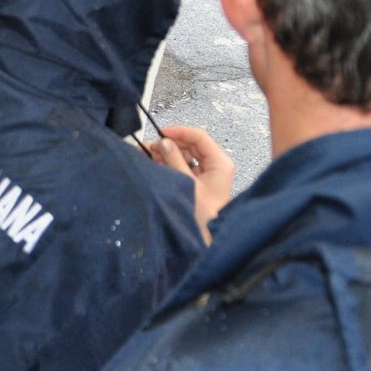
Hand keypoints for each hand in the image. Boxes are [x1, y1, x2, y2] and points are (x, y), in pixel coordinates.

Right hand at [149, 124, 233, 242]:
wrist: (207, 238)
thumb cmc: (204, 216)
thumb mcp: (186, 183)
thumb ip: (174, 161)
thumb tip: (164, 143)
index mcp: (219, 163)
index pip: (199, 137)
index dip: (179, 132)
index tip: (162, 133)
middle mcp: (215, 166)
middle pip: (191, 145)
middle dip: (170, 144)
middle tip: (152, 146)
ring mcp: (206, 174)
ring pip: (185, 155)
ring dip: (167, 153)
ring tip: (150, 154)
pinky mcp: (198, 182)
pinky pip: (183, 166)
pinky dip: (169, 164)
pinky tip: (156, 164)